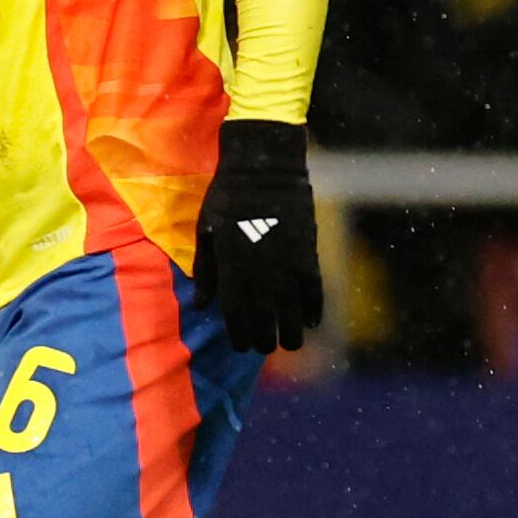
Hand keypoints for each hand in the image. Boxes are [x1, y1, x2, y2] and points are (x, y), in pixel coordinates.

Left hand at [193, 120, 325, 351]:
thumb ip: (206, 270)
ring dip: (290, 331)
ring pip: (290, 309)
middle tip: (264, 348)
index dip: (238, 333)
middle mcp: (259, 272)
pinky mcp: (308, 253)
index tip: (241, 346)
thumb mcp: (206, 232)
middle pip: (263, 317)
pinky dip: (314, 308)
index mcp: (231, 267)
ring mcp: (286, 264)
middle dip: (264, 338)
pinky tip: (311, 322)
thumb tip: (203, 304)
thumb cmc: (227, 198)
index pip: (234, 312)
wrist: (264, 169)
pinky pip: (314, 289)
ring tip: (290, 345)